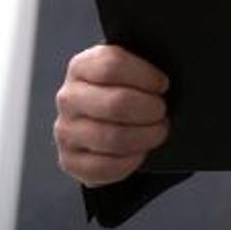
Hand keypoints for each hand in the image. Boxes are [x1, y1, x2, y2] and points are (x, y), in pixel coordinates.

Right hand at [54, 44, 170, 187]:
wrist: (106, 121)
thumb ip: (144, 62)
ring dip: (145, 137)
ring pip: (113, 137)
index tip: (163, 85)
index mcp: (82, 66)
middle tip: (163, 112)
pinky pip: (103, 167)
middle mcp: (68, 98)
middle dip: (150, 110)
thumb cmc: (127, 90)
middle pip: (116, 103)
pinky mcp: (69, 160)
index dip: (145, 76)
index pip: (112, 65)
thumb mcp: (131, 69)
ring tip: (158, 131)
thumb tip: (164, 79)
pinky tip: (140, 152)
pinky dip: (130, 162)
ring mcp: (66, 131)